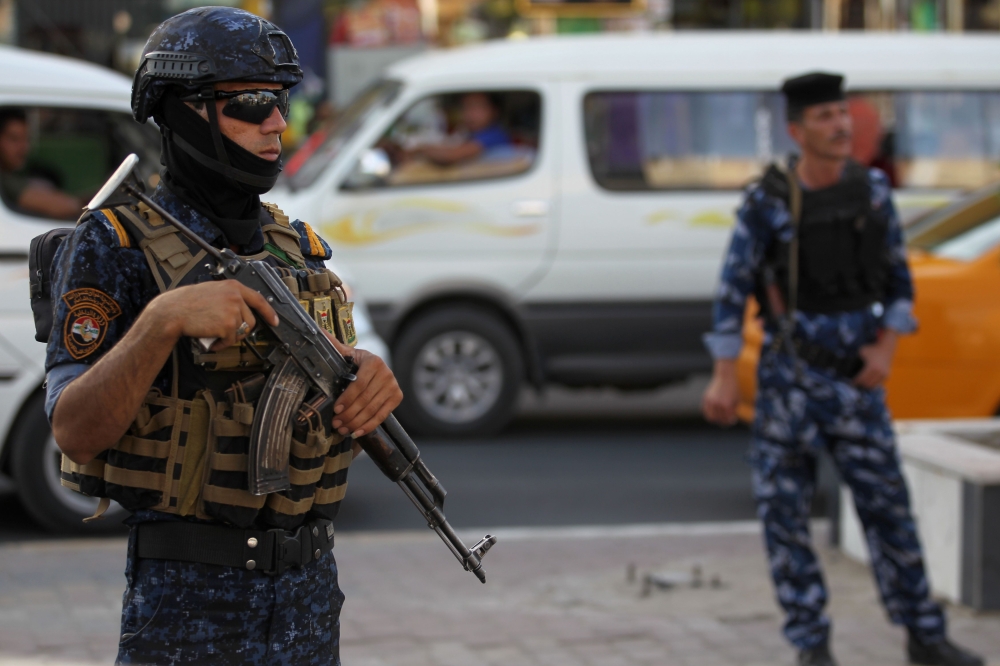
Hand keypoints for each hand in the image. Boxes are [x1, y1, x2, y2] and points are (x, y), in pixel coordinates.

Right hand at [147, 281, 278, 351]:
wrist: (173, 311)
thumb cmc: (187, 303)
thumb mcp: (212, 291)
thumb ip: (229, 298)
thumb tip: (242, 311)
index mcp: (233, 287)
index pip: (259, 299)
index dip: (269, 312)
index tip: (275, 321)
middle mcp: (236, 297)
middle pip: (250, 321)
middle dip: (240, 330)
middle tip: (225, 332)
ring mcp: (233, 311)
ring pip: (241, 332)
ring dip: (229, 338)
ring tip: (214, 335)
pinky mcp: (228, 325)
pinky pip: (231, 341)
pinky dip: (221, 344)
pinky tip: (211, 340)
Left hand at [328, 334, 402, 437]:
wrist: (376, 369)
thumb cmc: (357, 363)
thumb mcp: (347, 354)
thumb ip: (334, 346)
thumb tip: (318, 332)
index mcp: (374, 362)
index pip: (359, 384)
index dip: (347, 398)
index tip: (336, 409)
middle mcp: (387, 374)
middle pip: (365, 399)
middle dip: (349, 414)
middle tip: (336, 423)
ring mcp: (393, 386)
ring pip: (373, 409)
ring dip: (356, 422)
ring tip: (343, 429)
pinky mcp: (397, 397)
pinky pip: (382, 415)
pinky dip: (369, 425)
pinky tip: (357, 432)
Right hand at [702, 360, 740, 426]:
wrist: (725, 377)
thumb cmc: (733, 389)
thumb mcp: (737, 400)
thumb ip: (734, 411)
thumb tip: (730, 420)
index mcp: (727, 405)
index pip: (727, 420)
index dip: (730, 422)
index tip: (732, 421)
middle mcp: (717, 404)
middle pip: (719, 420)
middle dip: (723, 422)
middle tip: (726, 421)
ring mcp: (711, 401)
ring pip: (710, 417)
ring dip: (715, 419)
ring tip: (719, 418)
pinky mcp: (706, 398)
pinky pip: (705, 410)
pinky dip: (709, 413)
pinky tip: (714, 412)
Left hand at [853, 330, 898, 389]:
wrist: (886, 348)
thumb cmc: (871, 350)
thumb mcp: (861, 352)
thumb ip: (855, 358)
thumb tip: (844, 365)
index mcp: (871, 367)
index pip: (862, 378)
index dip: (856, 382)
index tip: (850, 383)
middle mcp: (878, 372)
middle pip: (867, 383)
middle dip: (860, 385)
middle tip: (854, 385)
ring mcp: (884, 374)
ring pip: (873, 385)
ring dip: (866, 386)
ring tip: (860, 385)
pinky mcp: (887, 376)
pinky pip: (878, 383)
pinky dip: (872, 384)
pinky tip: (867, 383)